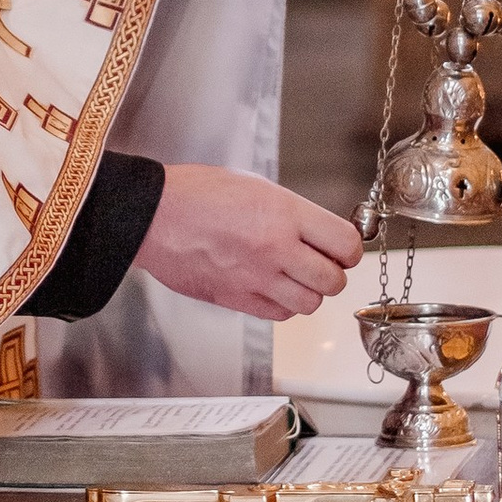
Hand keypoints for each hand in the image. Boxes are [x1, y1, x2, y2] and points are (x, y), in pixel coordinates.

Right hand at [133, 164, 361, 323]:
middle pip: (333, 280)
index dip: (350, 249)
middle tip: (321, 264)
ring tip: (295, 278)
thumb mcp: (255, 187)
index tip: (344, 248)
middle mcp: (275, 248)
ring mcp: (255, 278)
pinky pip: (278, 314)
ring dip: (308, 293)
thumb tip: (318, 234)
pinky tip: (272, 288)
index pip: (345, 243)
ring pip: (309, 304)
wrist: (151, 216)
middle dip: (332, 273)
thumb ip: (291, 213)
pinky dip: (282, 305)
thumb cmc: (195, 194)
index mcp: (283, 213)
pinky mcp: (236, 299)